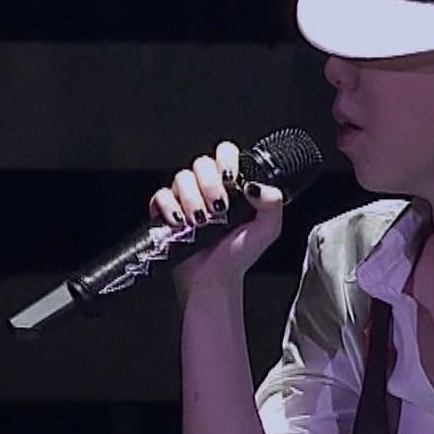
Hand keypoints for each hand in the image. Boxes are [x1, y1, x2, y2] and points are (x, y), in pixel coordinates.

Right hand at [149, 140, 285, 295]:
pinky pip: (161, 195)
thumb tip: (255, 184)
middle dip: (210, 185)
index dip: (226, 160)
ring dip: (192, 199)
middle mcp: (208, 188)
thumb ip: (273, 203)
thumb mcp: (267, 229)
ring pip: (181, 177)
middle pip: (201, 163)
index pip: (226, 152)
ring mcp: (186, 199)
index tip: (230, 179)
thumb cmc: (238, 257)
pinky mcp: (167, 212)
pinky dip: (169, 208)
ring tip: (201, 221)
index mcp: (232, 186)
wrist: (213, 280)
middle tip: (219, 209)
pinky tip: (181, 223)